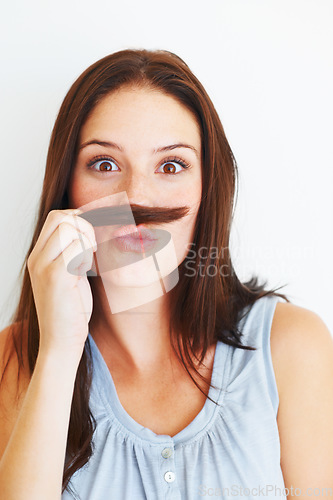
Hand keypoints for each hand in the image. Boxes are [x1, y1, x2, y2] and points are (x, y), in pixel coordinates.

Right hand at [27, 209, 96, 357]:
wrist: (61, 340)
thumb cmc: (70, 309)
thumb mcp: (69, 274)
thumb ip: (72, 253)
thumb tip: (88, 229)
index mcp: (38, 256)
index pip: (55, 217)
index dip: (78, 220)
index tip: (91, 238)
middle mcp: (37, 258)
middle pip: (60, 217)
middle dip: (84, 226)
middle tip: (92, 248)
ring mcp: (43, 266)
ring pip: (68, 229)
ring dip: (86, 241)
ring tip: (86, 262)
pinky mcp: (56, 276)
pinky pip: (75, 247)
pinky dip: (86, 255)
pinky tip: (84, 271)